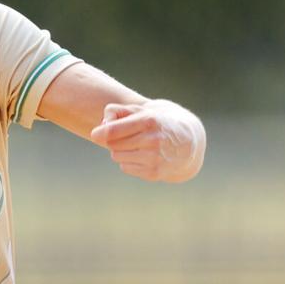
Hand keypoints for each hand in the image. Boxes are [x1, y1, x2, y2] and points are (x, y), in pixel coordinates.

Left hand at [89, 100, 205, 182]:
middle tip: (125, 135)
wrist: (189, 142)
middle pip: (112, 144)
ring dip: (121, 151)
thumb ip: (117, 111)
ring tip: (135, 145)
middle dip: (114, 140)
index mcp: (149, 121)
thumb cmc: (158, 122)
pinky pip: (125, 168)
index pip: (113, 131)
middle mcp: (152, 140)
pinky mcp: (154, 173)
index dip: (100, 133)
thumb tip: (101, 128)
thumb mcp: (142, 109)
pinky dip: (129, 162)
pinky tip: (142, 156)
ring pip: (117, 157)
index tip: (96, 134)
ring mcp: (154, 159)